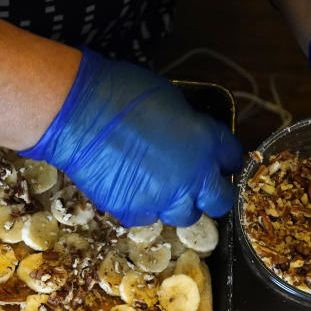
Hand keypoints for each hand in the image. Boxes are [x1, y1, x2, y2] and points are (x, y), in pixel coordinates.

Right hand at [20, 48, 242, 226]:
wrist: (78, 114)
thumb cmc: (121, 93)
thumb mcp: (171, 98)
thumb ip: (188, 125)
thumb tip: (188, 136)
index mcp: (205, 142)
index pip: (232, 158)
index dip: (226, 160)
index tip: (219, 161)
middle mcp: (192, 176)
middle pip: (220, 200)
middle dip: (213, 195)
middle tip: (198, 187)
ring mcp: (163, 198)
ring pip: (185, 216)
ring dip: (177, 204)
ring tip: (161, 189)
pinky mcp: (133, 211)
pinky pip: (147, 217)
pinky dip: (143, 208)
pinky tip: (132, 191)